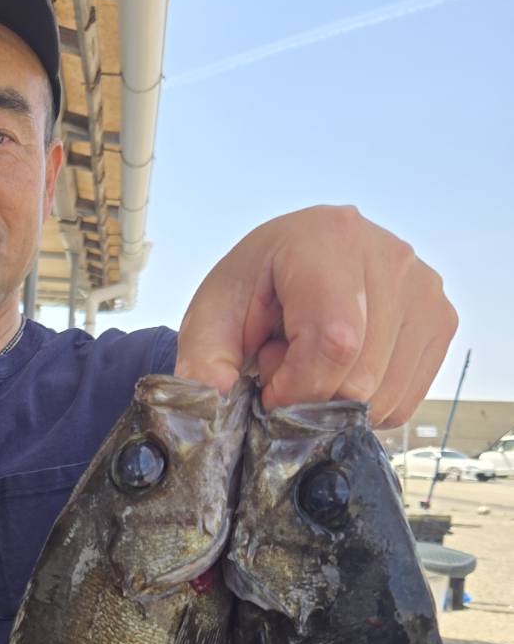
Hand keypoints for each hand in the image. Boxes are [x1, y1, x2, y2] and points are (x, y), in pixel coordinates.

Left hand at [173, 206, 457, 426]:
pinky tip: (342, 366)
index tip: (267, 387)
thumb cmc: (252, 287)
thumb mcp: (211, 316)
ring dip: (337, 400)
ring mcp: (424, 288)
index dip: (296, 386)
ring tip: (312, 357)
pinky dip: (365, 404)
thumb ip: (202, 360)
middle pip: (361, 378)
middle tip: (285, 363)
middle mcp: (392, 256)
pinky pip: (404, 401)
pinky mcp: (440, 320)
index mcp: (330, 238)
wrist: (292, 264)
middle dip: (311, 395)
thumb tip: (212, 397)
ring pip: (385, 397)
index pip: (335, 342)